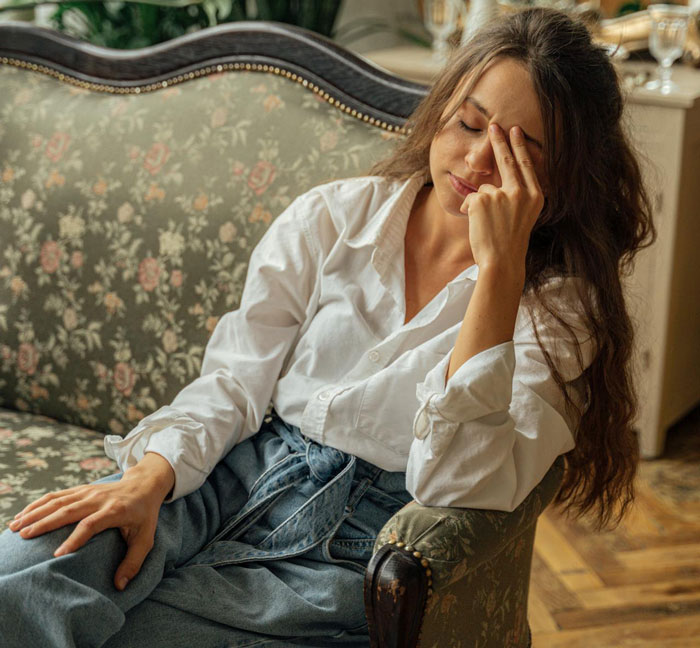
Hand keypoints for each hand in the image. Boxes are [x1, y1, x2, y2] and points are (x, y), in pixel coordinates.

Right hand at [6, 452, 173, 590]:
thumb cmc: (144, 515)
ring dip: (35, 512)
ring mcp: (89, 492)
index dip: (74, 539)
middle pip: (68, 510)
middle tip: (24, 537)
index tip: (57, 555)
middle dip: (44, 523)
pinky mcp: (82, 490)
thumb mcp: (146, 538)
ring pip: (58, 501)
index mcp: (115, 510)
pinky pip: (57, 495)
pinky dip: (38, 504)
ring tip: (16, 527)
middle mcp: (99, 499)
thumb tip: (120, 585)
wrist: (144, 485)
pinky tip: (23, 514)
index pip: (91, 524)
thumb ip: (134, 561)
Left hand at [460, 123, 544, 271]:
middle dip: (499, 142)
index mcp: (535, 196)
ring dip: (480, 205)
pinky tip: (477, 225)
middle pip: (507, 161)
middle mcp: (521, 192)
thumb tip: (492, 183)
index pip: (526, 165)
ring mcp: (502, 195)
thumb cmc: (509, 244)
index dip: (519, 147)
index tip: (515, 131)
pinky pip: (470, 199)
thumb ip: (514, 197)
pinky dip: (468, 211)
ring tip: (487, 226)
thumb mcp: (522, 217)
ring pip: (484, 190)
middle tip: (494, 125)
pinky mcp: (483, 200)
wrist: (502, 262)